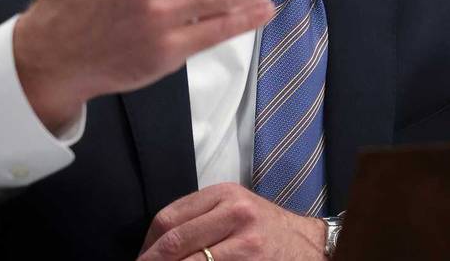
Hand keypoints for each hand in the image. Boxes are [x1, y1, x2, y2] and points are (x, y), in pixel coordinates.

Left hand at [138, 183, 326, 260]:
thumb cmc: (265, 228)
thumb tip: (154, 245)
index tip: (141, 259)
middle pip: (175, 243)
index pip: (169, 219)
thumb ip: (198, 217)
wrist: (308, 246)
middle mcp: (236, 215)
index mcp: (225, 194)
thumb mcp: (234, 207)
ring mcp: (245, 246)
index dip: (148, 245)